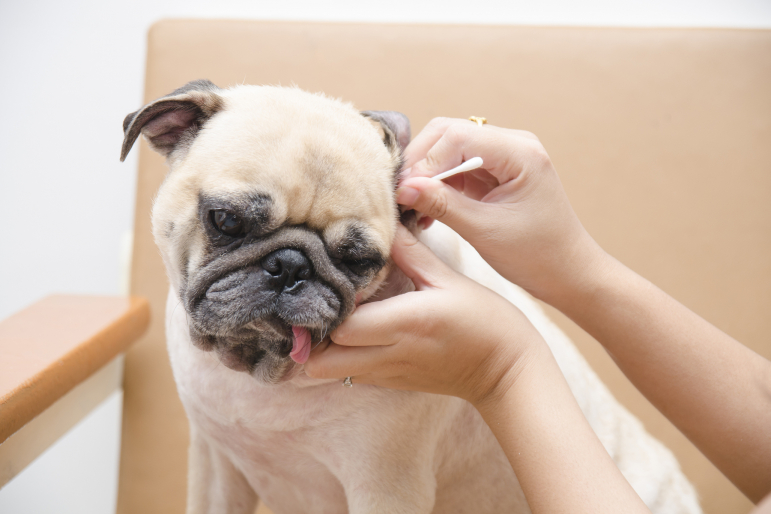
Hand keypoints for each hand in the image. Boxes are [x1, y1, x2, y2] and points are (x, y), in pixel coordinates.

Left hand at [304, 226, 543, 406]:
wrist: (507, 371)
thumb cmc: (486, 321)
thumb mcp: (449, 279)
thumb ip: (410, 253)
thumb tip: (385, 223)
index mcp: (403, 322)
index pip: (341, 326)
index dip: (327, 307)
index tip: (328, 284)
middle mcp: (390, 353)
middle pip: (323, 360)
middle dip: (311, 337)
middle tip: (317, 306)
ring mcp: (390, 373)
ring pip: (332, 373)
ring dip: (324, 350)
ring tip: (331, 320)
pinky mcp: (394, 383)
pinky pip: (353, 376)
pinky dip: (343, 360)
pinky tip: (354, 336)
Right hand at [397, 117, 606, 302]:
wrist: (567, 273)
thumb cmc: (536, 255)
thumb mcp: (485, 231)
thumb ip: (443, 205)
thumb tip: (403, 187)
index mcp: (520, 153)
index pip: (457, 137)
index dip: (425, 162)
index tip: (403, 193)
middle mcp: (512, 145)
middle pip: (449, 134)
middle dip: (420, 164)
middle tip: (399, 196)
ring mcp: (503, 157)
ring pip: (447, 149)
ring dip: (425, 175)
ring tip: (410, 207)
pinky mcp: (493, 173)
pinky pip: (455, 167)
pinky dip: (436, 185)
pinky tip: (426, 211)